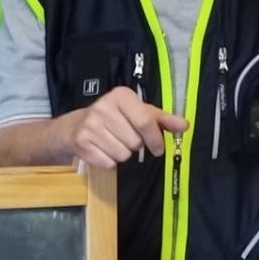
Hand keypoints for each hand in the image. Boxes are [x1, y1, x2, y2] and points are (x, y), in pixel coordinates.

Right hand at [64, 88, 187, 168]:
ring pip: (123, 154)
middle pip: (135, 141)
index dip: (155, 139)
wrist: (74, 127)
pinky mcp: (82, 142)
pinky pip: (108, 162)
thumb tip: (184, 125)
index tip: (158, 149)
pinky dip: (109, 161)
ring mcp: (91, 125)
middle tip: (125, 138)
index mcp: (121, 96)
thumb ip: (162, 120)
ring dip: (122, 154)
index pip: (146, 122)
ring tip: (112, 143)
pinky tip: (102, 150)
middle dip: (135, 145)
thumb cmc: (113, 118)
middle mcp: (104, 107)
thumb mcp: (138, 113)